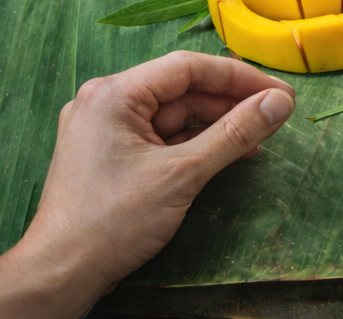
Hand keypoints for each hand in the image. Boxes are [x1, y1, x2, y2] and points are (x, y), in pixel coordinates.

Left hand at [0, 51, 294, 317]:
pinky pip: (165, 137)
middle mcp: (107, 102)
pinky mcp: (113, 154)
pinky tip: (230, 153)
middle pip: (184, 90)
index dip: (240, 78)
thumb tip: (281, 103)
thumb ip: (234, 133)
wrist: (61, 275)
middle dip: (232, 104)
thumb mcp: (182, 174)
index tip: (281, 94)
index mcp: (114, 94)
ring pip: (177, 115)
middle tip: (278, 115)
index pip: (188, 68)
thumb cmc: (113, 221)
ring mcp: (108, 129)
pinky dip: (198, 144)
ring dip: (219, 125)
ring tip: (261, 137)